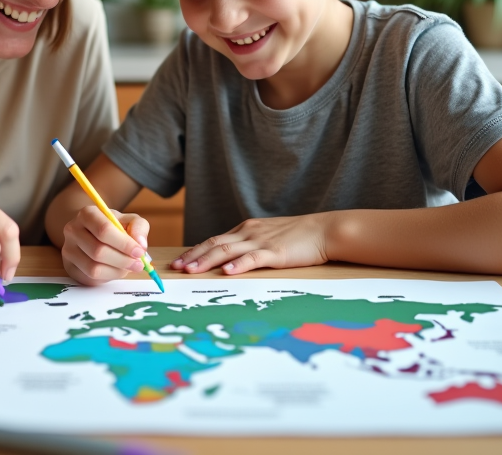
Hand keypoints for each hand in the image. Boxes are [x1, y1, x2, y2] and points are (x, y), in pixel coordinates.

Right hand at [61, 205, 148, 285]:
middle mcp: (73, 230)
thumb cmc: (113, 227)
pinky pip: (90, 279)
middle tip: (138, 264)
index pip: (103, 230)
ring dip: (116, 271)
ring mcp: (68, 250)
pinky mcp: (69, 267)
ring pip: (93, 268)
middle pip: (98, 251)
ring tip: (128, 267)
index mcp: (87, 214)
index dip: (124, 244)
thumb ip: (139, 228)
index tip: (139, 252)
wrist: (92, 233)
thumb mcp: (129, 220)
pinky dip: (108, 277)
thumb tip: (140, 245)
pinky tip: (115, 270)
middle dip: (122, 260)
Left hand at [172, 214, 330, 275]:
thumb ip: (250, 246)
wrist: (324, 230)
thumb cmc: (299, 237)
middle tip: (176, 268)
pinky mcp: (275, 252)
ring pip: (228, 250)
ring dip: (207, 261)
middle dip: (193, 256)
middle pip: (215, 244)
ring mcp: (261, 241)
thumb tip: (232, 260)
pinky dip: (238, 265)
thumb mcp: (268, 238)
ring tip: (191, 270)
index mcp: (246, 230)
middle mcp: (249, 233)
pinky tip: (226, 272)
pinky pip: (253, 258)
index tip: (179, 261)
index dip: (195, 251)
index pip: (214, 240)